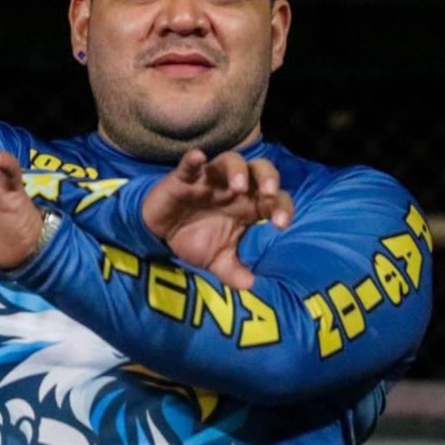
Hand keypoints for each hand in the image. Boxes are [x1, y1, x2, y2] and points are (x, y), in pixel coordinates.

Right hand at [142, 149, 293, 289]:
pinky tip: (199, 158)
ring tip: (238, 186)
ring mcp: (210, 179)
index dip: (283, 208)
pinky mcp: (184, 177)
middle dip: (268, 177)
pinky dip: (194, 159)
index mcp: (249, 205)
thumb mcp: (217, 262)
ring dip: (237, 169)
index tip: (281, 224)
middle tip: (269, 192)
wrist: (161, 236)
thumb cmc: (196, 240)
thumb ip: (234, 272)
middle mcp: (234, 188)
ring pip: (230, 160)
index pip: (275, 199)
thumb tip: (250, 287)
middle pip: (260, 169)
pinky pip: (190, 163)